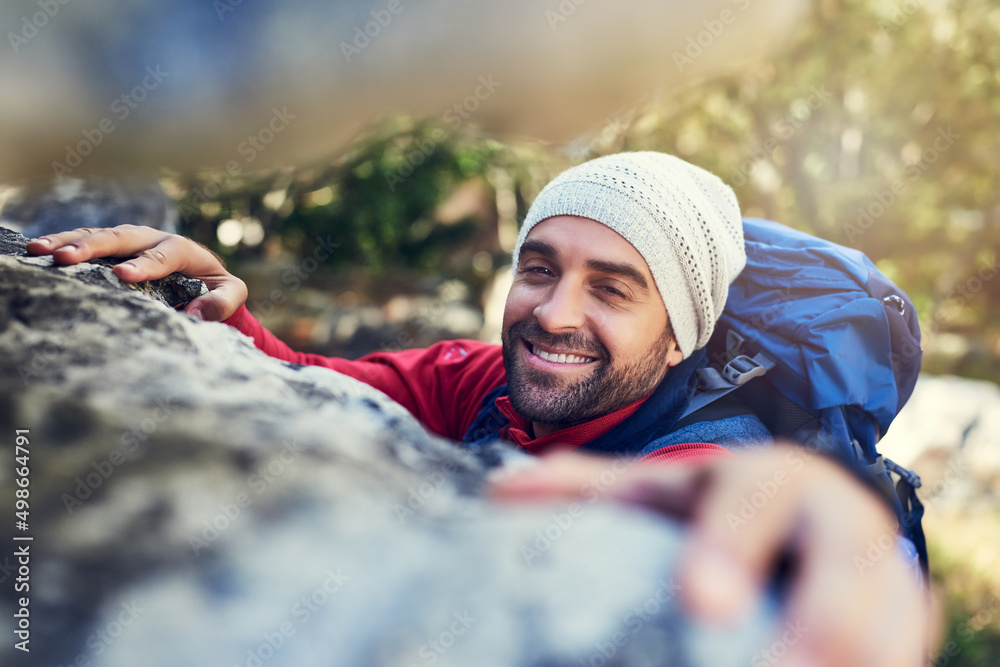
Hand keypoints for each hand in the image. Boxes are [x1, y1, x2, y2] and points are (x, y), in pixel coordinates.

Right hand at [26, 225, 246, 321]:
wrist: (205, 276)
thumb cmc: (217, 287)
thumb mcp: (232, 295)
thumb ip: (221, 303)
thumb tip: (195, 316)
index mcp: (182, 248)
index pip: (163, 254)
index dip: (145, 264)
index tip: (123, 275)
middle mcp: (152, 238)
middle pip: (121, 238)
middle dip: (92, 247)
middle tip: (64, 258)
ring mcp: (130, 241)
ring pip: (98, 237)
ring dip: (67, 242)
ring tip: (39, 252)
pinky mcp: (113, 249)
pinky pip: (86, 243)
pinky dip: (63, 245)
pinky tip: (37, 253)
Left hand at [490, 445, 939, 666]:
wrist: (805, 520)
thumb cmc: (714, 510)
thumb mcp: (654, 494)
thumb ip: (586, 491)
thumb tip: (498, 494)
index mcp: (768, 477)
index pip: (756, 498)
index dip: (732, 545)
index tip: (699, 602)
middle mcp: (837, 517)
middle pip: (846, 565)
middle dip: (820, 622)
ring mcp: (884, 569)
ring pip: (893, 618)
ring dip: (861, 658)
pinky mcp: (904, 616)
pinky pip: (902, 652)